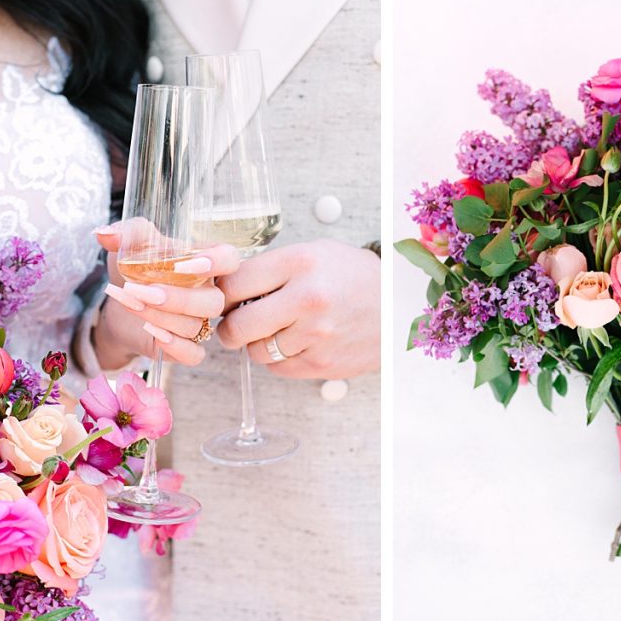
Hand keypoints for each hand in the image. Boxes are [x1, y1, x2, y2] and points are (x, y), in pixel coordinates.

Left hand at [92, 223, 239, 366]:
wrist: (120, 302)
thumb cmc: (134, 269)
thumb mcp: (131, 246)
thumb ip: (126, 235)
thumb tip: (104, 234)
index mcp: (204, 263)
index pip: (229, 259)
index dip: (216, 262)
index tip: (186, 265)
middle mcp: (208, 293)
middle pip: (214, 301)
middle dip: (178, 299)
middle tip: (142, 291)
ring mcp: (200, 321)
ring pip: (196, 326)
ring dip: (161, 317)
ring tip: (131, 303)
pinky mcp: (187, 346)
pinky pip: (194, 354)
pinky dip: (175, 347)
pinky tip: (153, 333)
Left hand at [217, 239, 380, 378]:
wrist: (397, 306)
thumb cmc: (352, 277)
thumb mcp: (316, 252)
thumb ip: (273, 266)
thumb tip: (226, 286)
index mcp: (301, 262)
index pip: (235, 283)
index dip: (223, 292)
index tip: (227, 297)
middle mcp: (308, 298)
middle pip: (237, 325)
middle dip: (230, 327)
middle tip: (236, 322)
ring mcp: (316, 335)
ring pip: (255, 351)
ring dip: (256, 344)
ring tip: (273, 330)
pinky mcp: (323, 362)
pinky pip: (278, 368)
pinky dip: (278, 358)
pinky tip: (294, 342)